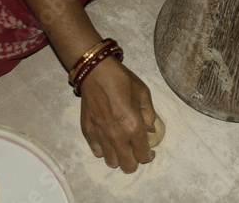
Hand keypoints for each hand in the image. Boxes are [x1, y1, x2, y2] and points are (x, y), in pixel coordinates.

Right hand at [79, 57, 155, 172]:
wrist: (97, 73)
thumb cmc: (123, 81)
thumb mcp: (144, 95)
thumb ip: (149, 115)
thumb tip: (150, 130)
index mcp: (134, 127)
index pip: (143, 155)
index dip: (149, 155)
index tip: (150, 151)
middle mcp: (117, 136)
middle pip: (127, 166)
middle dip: (135, 162)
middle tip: (137, 151)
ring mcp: (100, 136)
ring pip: (111, 162)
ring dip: (119, 157)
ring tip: (122, 145)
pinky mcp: (88, 132)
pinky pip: (97, 152)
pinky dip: (104, 149)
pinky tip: (109, 139)